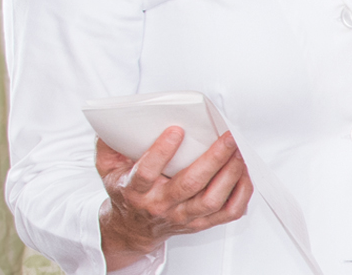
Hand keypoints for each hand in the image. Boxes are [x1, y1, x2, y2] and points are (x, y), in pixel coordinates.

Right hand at [96, 127, 252, 269]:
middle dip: (213, 159)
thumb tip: (113, 122)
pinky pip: (227, 213)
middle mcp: (160, 205)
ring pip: (211, 200)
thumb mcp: (108, 168)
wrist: (131, 228)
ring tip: (238, 151)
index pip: (146, 173)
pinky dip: (241, 194)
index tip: (176, 130)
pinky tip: (244, 174)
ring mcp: (182, 217)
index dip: (161, 152)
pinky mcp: (199, 223)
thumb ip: (108, 145)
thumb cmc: (126, 192)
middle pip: (189, 185)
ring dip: (230, 174)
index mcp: (136, 190)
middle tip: (227, 138)